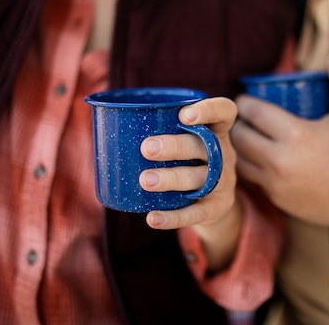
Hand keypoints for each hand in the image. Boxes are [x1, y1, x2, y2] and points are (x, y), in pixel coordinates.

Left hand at [139, 96, 240, 269]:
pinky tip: (152, 218)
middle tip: (147, 148)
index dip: (209, 110)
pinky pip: (196, 213)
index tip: (184, 115)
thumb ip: (160, 130)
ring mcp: (224, 182)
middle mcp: (224, 154)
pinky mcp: (217, 207)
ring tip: (145, 180)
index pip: (224, 112)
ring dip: (172, 179)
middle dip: (176, 146)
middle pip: (204, 146)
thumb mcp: (187, 143)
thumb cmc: (189, 161)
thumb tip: (104, 121)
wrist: (214, 203)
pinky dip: (174, 217)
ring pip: (200, 179)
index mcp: (217, 131)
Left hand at [231, 46, 328, 225]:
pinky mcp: (277, 200)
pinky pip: (253, 181)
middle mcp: (280, 159)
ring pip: (241, 161)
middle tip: (241, 119)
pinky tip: (254, 161)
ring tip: (244, 139)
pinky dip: (250, 169)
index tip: (243, 100)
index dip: (244, 103)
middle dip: (237, 125)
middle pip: (241, 137)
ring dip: (239, 148)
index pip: (255, 113)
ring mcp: (276, 182)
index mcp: (296, 134)